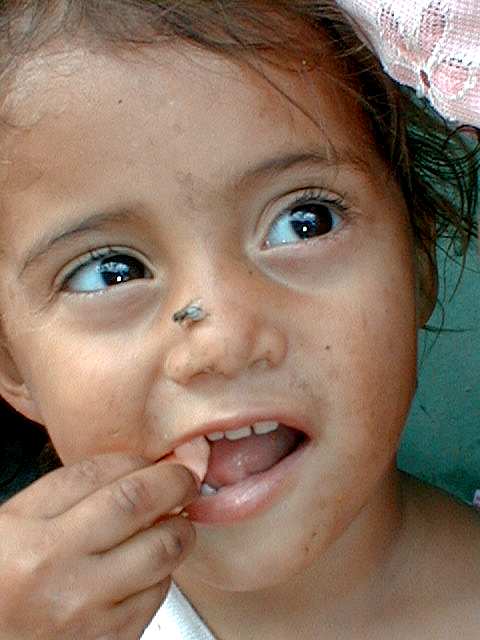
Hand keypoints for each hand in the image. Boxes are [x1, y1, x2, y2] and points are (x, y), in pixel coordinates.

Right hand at [0, 453, 197, 638]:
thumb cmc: (5, 580)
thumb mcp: (17, 524)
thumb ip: (71, 495)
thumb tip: (137, 472)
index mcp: (28, 530)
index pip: (96, 473)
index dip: (136, 460)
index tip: (151, 462)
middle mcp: (56, 568)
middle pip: (136, 503)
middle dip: (174, 482)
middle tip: (184, 480)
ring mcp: (85, 609)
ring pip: (161, 550)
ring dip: (177, 530)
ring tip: (173, 523)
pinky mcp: (110, 639)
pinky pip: (157, 593)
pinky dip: (161, 572)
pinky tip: (146, 568)